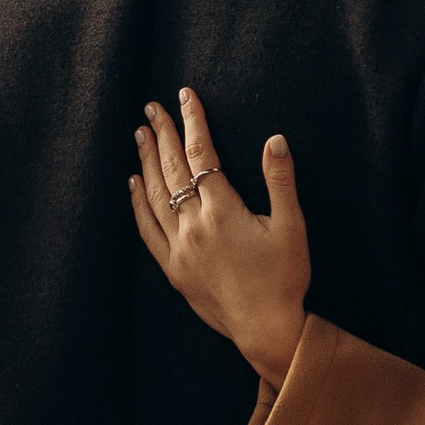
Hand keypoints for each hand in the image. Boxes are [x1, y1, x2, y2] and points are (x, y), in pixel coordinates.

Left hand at [130, 88, 309, 390]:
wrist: (265, 327)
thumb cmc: (284, 277)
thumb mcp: (291, 226)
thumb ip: (281, 180)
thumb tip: (275, 139)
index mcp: (222, 211)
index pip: (202, 154)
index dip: (193, 122)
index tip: (185, 97)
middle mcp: (193, 225)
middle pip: (172, 169)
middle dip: (162, 134)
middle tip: (151, 107)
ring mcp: (179, 248)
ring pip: (155, 195)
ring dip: (146, 161)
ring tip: (140, 134)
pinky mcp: (173, 268)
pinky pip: (147, 229)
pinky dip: (137, 204)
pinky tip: (133, 184)